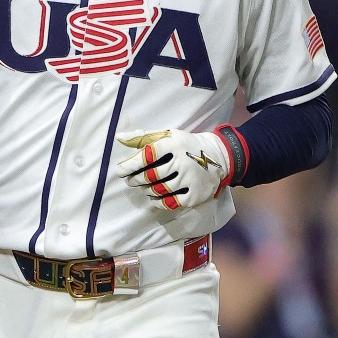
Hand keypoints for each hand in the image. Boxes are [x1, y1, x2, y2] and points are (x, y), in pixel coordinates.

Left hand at [115, 129, 231, 210]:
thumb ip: (143, 137)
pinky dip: (158, 201)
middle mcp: (182, 162)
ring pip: (159, 190)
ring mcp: (189, 180)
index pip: (146, 156)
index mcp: (173, 145)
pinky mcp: (195, 195)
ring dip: (145, 190)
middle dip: (135, 179)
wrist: (218, 156)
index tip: (120, 170)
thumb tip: (119, 137)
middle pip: (150, 176)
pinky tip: (153, 196)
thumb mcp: (167, 135)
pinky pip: (171, 202)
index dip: (130, 165)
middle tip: (129, 180)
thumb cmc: (185, 145)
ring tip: (141, 187)